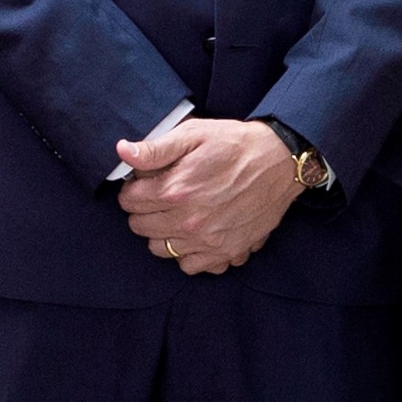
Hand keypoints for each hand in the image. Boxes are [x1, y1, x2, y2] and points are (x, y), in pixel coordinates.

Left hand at [115, 119, 303, 274]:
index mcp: (174, 190)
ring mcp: (207, 240)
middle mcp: (188, 220)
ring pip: (161, 249)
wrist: (279, 162)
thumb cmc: (235, 144)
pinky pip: (190, 266)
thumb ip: (155, 148)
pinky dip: (189, 254)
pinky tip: (196, 234)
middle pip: (140, 227)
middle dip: (144, 211)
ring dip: (162, 234)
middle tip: (160, 198)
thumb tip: (123, 151)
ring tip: (176, 216)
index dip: (133, 189)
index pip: (128, 201)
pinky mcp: (226, 252)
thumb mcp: (193, 134)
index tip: (145, 183)